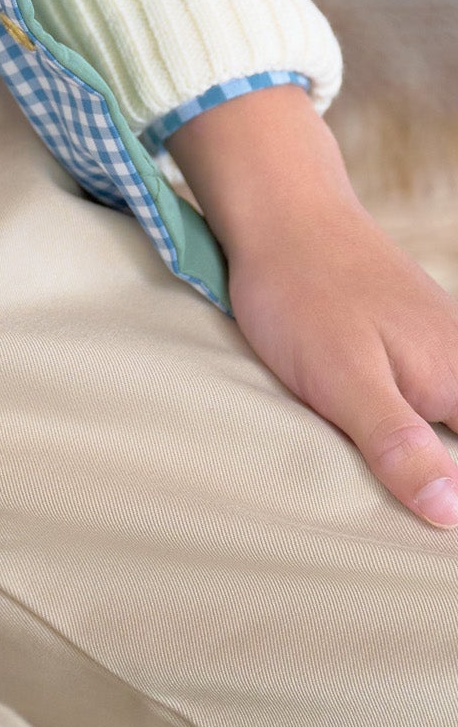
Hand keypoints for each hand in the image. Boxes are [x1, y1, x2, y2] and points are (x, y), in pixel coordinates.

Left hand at [173, 85, 457, 529]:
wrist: (285, 212)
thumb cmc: (304, 294)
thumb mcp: (342, 381)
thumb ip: (399, 446)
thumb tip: (450, 514)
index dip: (448, 489)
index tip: (429, 514)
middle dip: (441, 474)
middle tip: (408, 508)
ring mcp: (446, 348)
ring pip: (452, 421)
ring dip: (432, 455)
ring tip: (402, 488)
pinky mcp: (418, 339)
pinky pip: (437, 396)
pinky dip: (421, 425)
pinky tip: (393, 438)